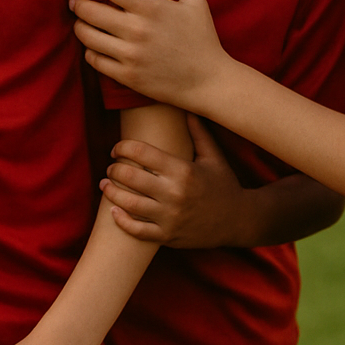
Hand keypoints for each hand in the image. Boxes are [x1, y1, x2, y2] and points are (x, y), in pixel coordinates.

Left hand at [70, 0, 231, 109]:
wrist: (209, 83)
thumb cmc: (203, 39)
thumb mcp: (196, 2)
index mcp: (153, 8)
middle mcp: (138, 30)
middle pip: (91, 11)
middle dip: (77, 3)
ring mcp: (131, 55)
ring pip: (87, 36)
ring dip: (79, 26)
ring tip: (80, 21)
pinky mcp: (127, 76)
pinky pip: (94, 60)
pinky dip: (89, 51)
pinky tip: (92, 45)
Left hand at [101, 114, 251, 248]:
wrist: (239, 221)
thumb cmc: (225, 185)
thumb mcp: (213, 157)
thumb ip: (198, 132)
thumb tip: (187, 108)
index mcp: (183, 171)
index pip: (141, 152)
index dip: (123, 148)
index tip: (117, 149)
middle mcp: (174, 194)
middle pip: (130, 177)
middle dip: (114, 170)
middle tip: (110, 167)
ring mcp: (170, 217)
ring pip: (129, 204)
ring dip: (111, 193)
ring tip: (105, 185)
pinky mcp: (168, 236)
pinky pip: (137, 231)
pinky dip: (121, 221)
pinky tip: (113, 212)